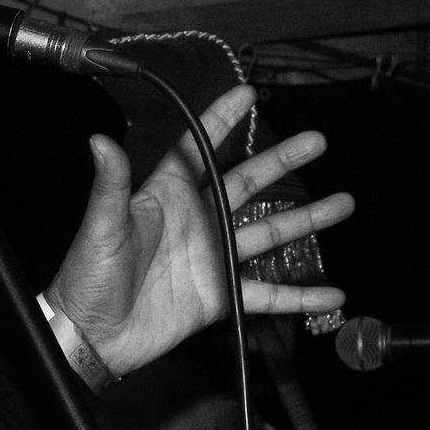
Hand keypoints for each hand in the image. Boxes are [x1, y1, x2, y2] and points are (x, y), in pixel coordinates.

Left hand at [44, 85, 353, 379]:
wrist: (92, 336)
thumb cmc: (87, 277)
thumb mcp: (100, 227)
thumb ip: (110, 184)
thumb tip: (99, 140)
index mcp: (164, 197)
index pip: (198, 150)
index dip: (220, 121)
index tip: (247, 94)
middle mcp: (195, 222)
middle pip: (246, 184)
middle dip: (281, 161)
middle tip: (317, 141)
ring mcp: (210, 259)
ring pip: (267, 233)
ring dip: (306, 219)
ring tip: (343, 203)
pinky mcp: (219, 296)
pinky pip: (266, 294)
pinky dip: (299, 295)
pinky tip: (331, 292)